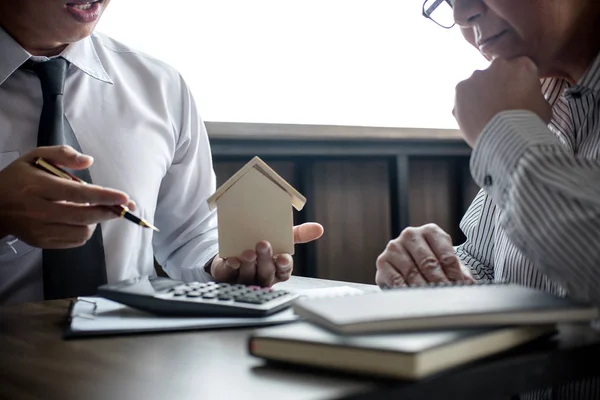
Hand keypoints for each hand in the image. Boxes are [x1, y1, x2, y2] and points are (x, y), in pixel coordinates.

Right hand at [0, 145, 134, 247]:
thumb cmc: (19, 178)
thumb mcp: (35, 157)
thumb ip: (63, 154)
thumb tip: (89, 161)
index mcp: (38, 186)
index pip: (77, 193)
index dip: (104, 196)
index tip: (124, 198)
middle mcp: (39, 210)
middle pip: (84, 216)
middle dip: (109, 212)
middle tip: (122, 206)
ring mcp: (40, 229)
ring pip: (82, 231)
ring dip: (95, 221)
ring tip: (92, 210)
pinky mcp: (42, 242)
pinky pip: (75, 241)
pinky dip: (85, 231)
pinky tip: (81, 220)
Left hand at [210, 222, 323, 286]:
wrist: (234, 244)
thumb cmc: (262, 244)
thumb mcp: (282, 237)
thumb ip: (299, 234)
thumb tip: (319, 228)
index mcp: (277, 269)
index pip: (284, 271)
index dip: (284, 265)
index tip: (284, 257)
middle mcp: (262, 276)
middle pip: (266, 272)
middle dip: (265, 259)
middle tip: (263, 244)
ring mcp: (244, 278)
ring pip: (249, 274)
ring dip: (249, 264)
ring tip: (247, 252)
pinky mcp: (227, 276)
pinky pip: (230, 274)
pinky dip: (232, 266)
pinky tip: (233, 259)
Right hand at [375, 224, 474, 287]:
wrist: (406, 263)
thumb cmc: (430, 262)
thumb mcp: (446, 263)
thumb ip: (460, 272)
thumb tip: (468, 284)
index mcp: (430, 231)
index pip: (446, 255)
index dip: (454, 275)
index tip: (458, 288)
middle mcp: (410, 235)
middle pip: (429, 263)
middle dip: (440, 282)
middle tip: (446, 296)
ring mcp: (395, 247)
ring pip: (412, 272)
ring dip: (424, 288)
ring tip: (433, 300)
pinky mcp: (383, 261)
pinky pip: (396, 280)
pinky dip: (407, 290)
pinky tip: (415, 297)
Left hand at [454, 56, 552, 147]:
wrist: (505, 137)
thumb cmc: (528, 124)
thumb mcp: (543, 105)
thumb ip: (532, 94)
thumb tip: (527, 97)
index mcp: (523, 65)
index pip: (519, 69)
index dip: (517, 84)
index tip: (516, 97)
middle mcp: (498, 64)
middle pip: (497, 73)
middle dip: (497, 87)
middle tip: (500, 107)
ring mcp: (477, 75)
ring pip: (478, 83)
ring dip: (480, 95)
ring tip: (486, 116)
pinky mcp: (460, 88)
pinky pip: (463, 95)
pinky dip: (466, 104)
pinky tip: (474, 118)